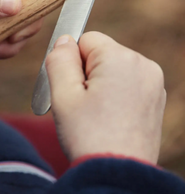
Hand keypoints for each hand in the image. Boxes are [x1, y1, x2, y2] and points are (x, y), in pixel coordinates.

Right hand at [46, 32, 165, 163]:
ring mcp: (153, 81)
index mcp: (121, 58)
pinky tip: (110, 115)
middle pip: (101, 53)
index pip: (87, 39)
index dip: (73, 61)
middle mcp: (143, 64)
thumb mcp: (62, 94)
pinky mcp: (155, 96)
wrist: (117, 175)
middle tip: (83, 102)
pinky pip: (126, 81)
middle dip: (87, 72)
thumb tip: (65, 40)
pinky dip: (115, 92)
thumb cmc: (87, 135)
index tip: (73, 86)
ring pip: (112, 67)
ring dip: (100, 83)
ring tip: (97, 112)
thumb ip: (59, 59)